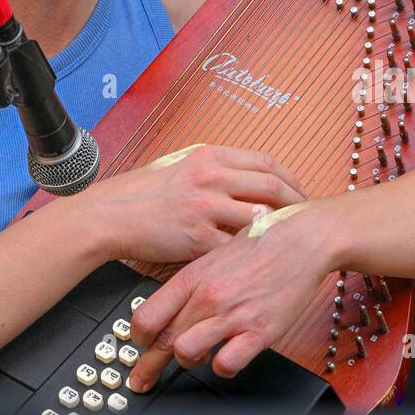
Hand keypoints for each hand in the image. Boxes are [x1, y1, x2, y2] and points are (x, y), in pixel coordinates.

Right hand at [82, 143, 306, 265]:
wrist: (111, 215)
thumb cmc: (140, 191)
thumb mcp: (177, 163)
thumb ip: (210, 166)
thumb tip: (240, 172)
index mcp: (208, 156)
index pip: (264, 161)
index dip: (288, 177)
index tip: (297, 190)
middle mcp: (211, 177)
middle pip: (271, 186)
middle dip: (294, 201)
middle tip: (304, 215)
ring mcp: (206, 207)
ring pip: (259, 217)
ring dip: (277, 229)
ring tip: (286, 239)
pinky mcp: (198, 238)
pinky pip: (236, 246)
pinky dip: (250, 251)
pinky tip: (257, 258)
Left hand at [127, 198, 335, 390]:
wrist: (301, 240)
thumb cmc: (261, 244)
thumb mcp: (215, 255)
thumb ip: (193, 283)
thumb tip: (171, 306)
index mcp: (193, 276)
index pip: (148, 315)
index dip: (137, 337)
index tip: (138, 346)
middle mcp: (208, 296)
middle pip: (163, 340)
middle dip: (149, 365)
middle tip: (144, 378)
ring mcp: (232, 314)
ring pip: (186, 352)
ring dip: (189, 361)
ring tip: (196, 357)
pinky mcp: (259, 331)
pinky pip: (227, 363)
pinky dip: (223, 366)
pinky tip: (227, 356)